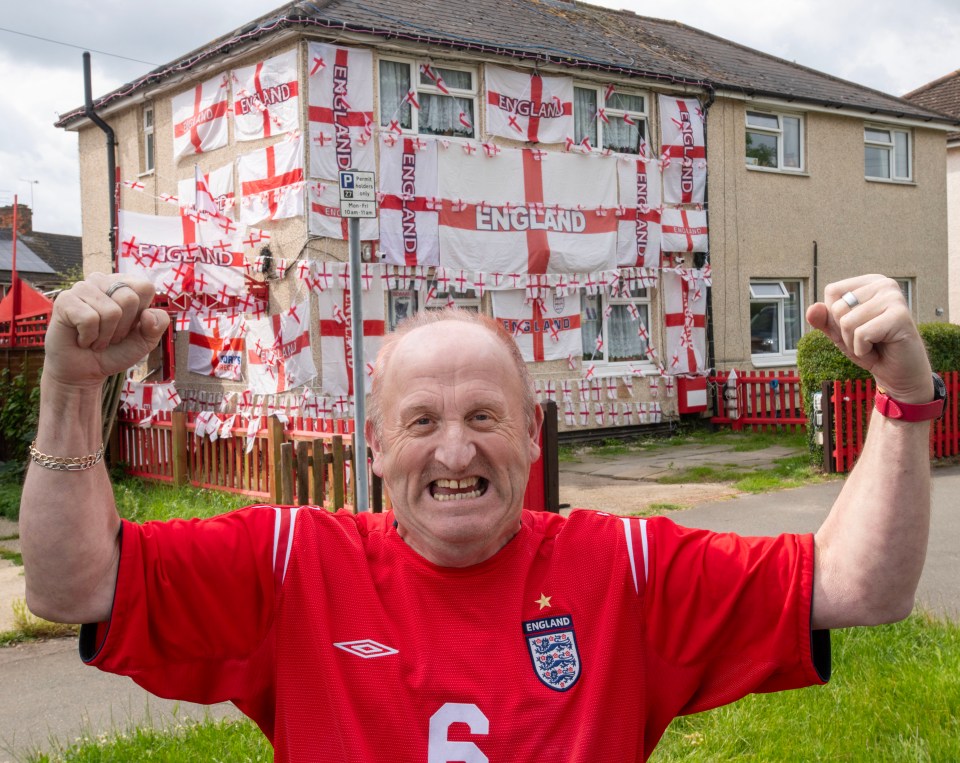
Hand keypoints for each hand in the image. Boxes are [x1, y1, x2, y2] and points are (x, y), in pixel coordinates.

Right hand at [43, 273, 169, 388]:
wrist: (85, 372)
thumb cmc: (115, 351)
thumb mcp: (145, 341)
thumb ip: (157, 326)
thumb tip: (148, 313)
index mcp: (123, 285)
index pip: (145, 287)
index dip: (141, 314)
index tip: (129, 326)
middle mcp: (102, 281)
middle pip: (129, 299)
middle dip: (123, 328)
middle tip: (110, 336)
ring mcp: (82, 288)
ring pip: (111, 311)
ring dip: (105, 335)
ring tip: (96, 338)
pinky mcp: (65, 300)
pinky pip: (89, 319)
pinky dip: (89, 337)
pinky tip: (82, 339)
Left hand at [806, 274, 932, 403]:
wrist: (898, 374)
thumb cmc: (871, 349)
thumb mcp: (840, 333)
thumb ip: (824, 319)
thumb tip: (812, 308)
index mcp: (869, 282)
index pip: (832, 291)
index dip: (834, 317)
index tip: (856, 327)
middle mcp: (885, 284)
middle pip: (837, 308)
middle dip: (845, 333)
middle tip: (867, 340)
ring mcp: (894, 298)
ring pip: (847, 322)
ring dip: (854, 344)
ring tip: (874, 345)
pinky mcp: (900, 316)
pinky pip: (861, 335)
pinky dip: (863, 351)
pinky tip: (879, 351)